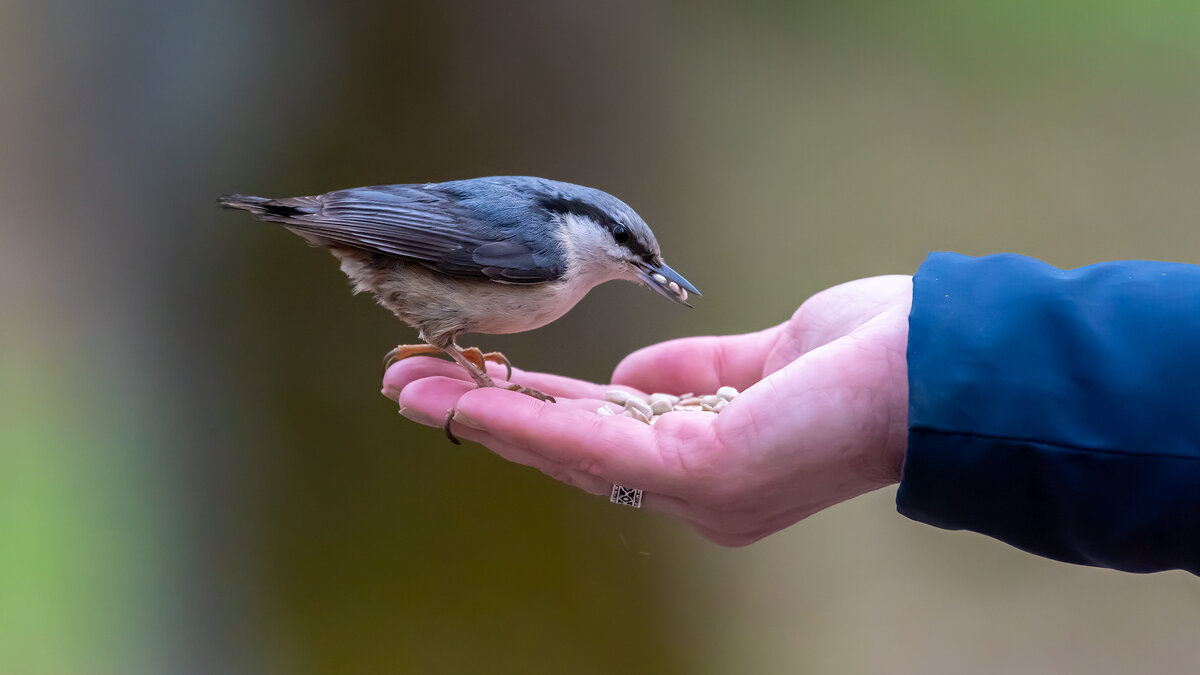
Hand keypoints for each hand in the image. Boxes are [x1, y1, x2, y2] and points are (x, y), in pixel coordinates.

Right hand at [382, 275, 912, 545]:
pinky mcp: (700, 473)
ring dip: (483, 416)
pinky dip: (527, 423)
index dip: (535, 405)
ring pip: (567, 450)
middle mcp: (697, 489)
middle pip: (570, 446)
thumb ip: (698, 368)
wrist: (944, 365)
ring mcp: (696, 489)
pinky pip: (595, 445)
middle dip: (488, 413)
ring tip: (409, 387)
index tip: (479, 376)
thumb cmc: (875, 355)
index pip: (604, 429)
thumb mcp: (769, 356)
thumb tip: (628, 371)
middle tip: (409, 385)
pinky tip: (469, 401)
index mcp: (713, 459)